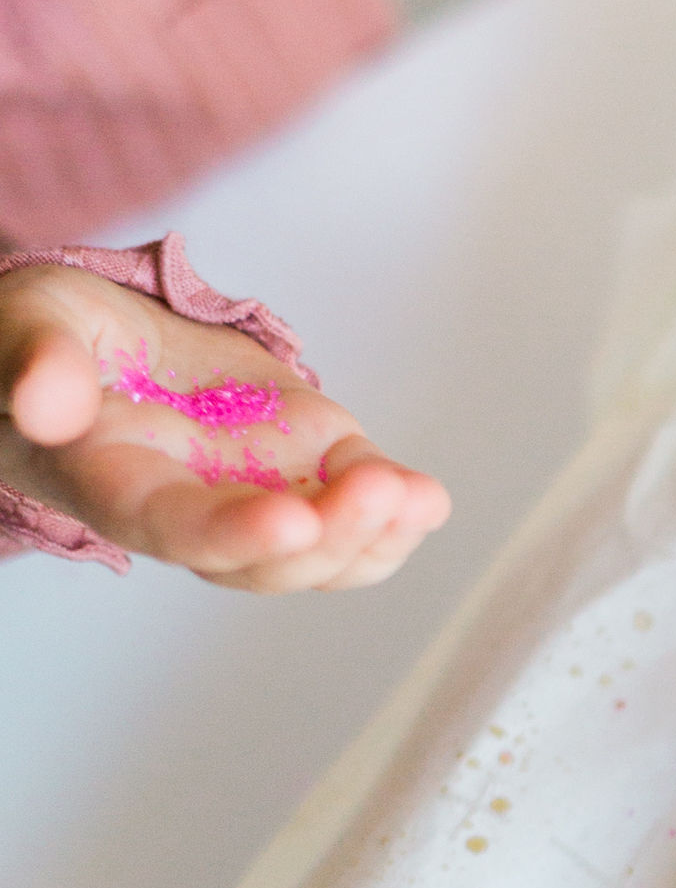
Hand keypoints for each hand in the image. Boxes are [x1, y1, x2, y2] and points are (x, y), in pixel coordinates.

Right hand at [0, 265, 448, 590]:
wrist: (100, 343)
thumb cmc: (51, 340)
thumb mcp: (28, 329)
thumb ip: (36, 364)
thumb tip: (43, 400)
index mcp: (116, 486)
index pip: (172, 526)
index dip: (230, 533)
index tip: (288, 521)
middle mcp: (194, 510)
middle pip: (261, 559)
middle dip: (325, 537)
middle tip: (375, 493)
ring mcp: (258, 493)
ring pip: (319, 551)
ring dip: (371, 534)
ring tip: (412, 497)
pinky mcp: (308, 463)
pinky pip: (356, 513)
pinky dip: (396, 516)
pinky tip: (424, 499)